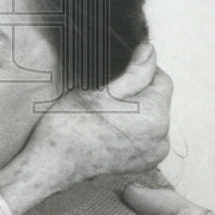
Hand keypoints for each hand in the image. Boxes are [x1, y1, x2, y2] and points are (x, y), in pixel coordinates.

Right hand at [0, 43, 171, 214]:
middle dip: (137, 92)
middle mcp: (161, 139)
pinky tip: (108, 128)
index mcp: (155, 117)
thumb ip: (134, 71)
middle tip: (105, 98)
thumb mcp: (102, 89)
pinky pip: (144, 134)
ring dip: (134, 110)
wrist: (53, 162)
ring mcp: (152, 154)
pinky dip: (131, 127)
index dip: (139, 71)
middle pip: (157, 98)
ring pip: (150, 116)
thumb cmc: (71, 126)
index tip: (117, 77)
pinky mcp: (142, 163)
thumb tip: (149, 51)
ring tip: (105, 114)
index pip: (161, 79)